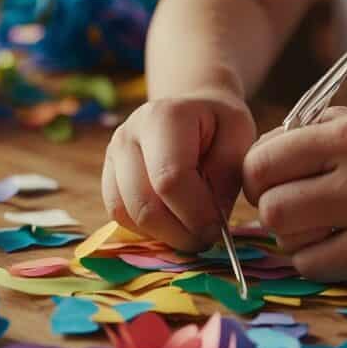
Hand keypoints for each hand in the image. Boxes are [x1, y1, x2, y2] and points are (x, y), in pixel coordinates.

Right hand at [102, 89, 256, 251]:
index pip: (170, 179)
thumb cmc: (219, 126)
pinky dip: (146, 229)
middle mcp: (128, 134)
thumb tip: (208, 221)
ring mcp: (112, 155)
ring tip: (190, 230)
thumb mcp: (238, 140)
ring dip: (163, 234)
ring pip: (127, 214)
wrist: (193, 111)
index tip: (219, 228)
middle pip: (144, 203)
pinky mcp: (108, 175)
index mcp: (163, 118)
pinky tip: (171, 222)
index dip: (195, 213)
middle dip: (179, 232)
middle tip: (205, 237)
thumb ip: (225, 178)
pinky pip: (119, 215)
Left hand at [242, 107, 346, 280]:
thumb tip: (250, 163)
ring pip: (286, 237)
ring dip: (293, 237)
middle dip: (270, 210)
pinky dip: (314, 260)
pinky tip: (339, 246)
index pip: (263, 159)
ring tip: (321, 226)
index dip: (254, 176)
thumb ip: (305, 136)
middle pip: (269, 205)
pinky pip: (311, 266)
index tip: (269, 182)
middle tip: (291, 209)